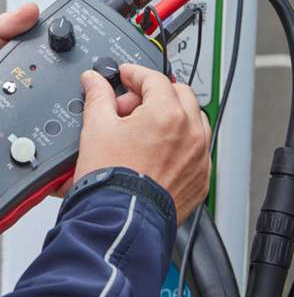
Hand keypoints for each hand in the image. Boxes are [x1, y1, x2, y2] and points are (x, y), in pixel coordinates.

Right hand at [74, 64, 211, 224]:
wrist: (121, 223)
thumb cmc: (111, 180)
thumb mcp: (96, 128)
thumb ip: (98, 96)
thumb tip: (95, 81)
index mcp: (168, 114)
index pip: (154, 78)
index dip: (134, 74)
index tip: (124, 76)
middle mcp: (191, 133)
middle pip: (179, 95)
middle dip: (154, 94)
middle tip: (129, 105)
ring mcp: (199, 158)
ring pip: (193, 122)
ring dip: (171, 116)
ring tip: (142, 129)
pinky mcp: (200, 180)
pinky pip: (196, 151)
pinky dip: (180, 144)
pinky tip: (155, 152)